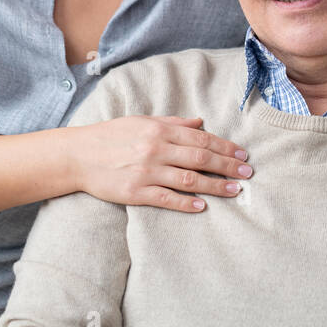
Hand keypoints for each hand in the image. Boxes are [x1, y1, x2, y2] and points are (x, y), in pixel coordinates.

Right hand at [68, 115, 252, 212]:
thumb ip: (172, 122)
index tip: (242, 154)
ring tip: (235, 190)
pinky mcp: (135, 192)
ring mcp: (146, 171)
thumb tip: (200, 122)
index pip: (201, 138)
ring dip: (215, 186)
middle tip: (248, 172)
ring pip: (189, 179)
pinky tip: (203, 206)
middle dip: (228, 166)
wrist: (78, 155)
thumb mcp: (142, 121)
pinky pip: (166, 198)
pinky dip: (186, 203)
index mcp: (159, 129)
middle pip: (201, 158)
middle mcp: (155, 149)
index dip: (225, 146)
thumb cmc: (111, 136)